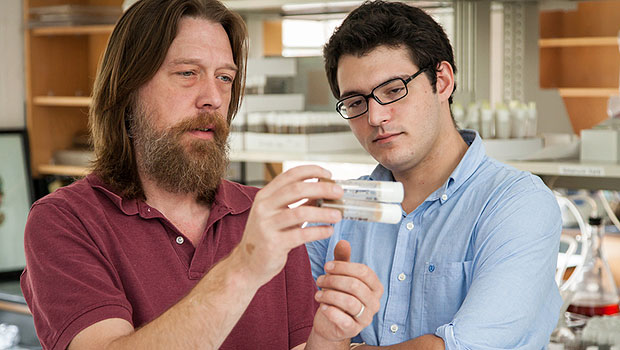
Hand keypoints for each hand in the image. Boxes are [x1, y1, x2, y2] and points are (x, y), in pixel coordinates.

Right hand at [235, 165, 343, 284]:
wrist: (247, 265)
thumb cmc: (266, 238)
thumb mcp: (279, 215)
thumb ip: (299, 203)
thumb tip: (323, 190)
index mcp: (265, 196)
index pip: (290, 175)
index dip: (311, 171)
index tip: (328, 174)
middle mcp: (263, 207)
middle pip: (297, 189)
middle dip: (322, 188)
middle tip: (339, 192)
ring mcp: (266, 225)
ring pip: (301, 212)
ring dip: (323, 213)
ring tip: (338, 215)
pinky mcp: (273, 244)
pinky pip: (301, 235)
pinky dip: (318, 232)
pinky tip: (328, 231)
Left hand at [312, 240, 382, 341]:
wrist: (330, 322)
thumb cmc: (338, 295)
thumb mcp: (340, 276)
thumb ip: (343, 260)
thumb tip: (343, 242)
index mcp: (375, 286)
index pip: (364, 272)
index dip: (344, 267)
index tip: (327, 266)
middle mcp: (375, 302)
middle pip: (355, 286)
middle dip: (334, 280)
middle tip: (319, 279)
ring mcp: (366, 318)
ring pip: (350, 302)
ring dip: (330, 295)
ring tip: (317, 293)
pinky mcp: (354, 330)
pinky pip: (344, 320)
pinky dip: (331, 311)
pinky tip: (322, 306)